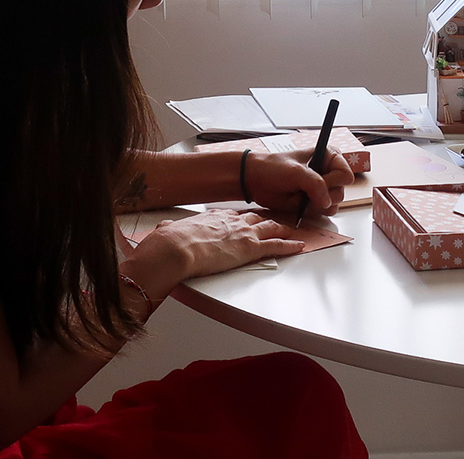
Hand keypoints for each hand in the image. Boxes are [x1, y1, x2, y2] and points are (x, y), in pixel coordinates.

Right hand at [137, 209, 306, 280]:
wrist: (177, 247)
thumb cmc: (171, 242)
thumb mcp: (169, 230)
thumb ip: (169, 229)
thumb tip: (164, 229)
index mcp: (214, 216)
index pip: (233, 215)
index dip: (242, 218)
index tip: (247, 218)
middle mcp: (232, 221)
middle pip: (255, 218)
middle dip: (266, 220)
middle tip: (275, 221)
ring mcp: (243, 234)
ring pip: (270, 228)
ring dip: (282, 229)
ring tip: (292, 230)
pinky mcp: (251, 248)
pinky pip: (277, 246)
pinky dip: (290, 246)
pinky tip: (299, 246)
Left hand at [244, 149, 353, 217]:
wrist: (256, 181)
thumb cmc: (273, 168)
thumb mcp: (295, 172)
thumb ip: (315, 184)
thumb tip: (327, 202)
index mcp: (329, 156)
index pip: (346, 174)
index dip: (333, 180)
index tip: (318, 179)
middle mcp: (329, 172)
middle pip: (341, 192)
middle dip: (322, 194)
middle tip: (304, 188)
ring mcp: (323, 189)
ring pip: (335, 204)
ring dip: (316, 204)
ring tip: (300, 195)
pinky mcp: (316, 202)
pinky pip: (324, 212)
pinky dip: (312, 211)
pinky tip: (299, 203)